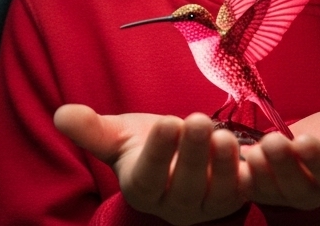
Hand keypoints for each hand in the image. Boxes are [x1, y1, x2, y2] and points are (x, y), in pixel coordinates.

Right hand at [55, 105, 245, 224]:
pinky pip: (246, 189)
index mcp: (141, 189)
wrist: (182, 153)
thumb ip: (92, 129)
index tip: (166, 122)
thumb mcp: (119, 135)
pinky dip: (252, 171)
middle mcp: (174, 206)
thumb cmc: (146, 143)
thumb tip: (61, 114)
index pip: (147, 176)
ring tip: (224, 133)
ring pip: (217, 190)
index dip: (157, 152)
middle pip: (184, 184)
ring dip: (223, 164)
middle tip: (196, 119)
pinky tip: (258, 148)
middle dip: (191, 153)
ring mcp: (208, 205)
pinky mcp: (236, 198)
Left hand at [237, 102, 319, 209]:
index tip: (306, 141)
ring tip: (251, 151)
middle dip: (284, 165)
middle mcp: (312, 193)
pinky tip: (224, 154)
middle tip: (272, 143)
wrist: (314, 144)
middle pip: (297, 186)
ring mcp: (283, 194)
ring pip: (270, 189)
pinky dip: (234, 173)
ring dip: (259, 172)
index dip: (318, 160)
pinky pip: (246, 185)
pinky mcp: (259, 189)